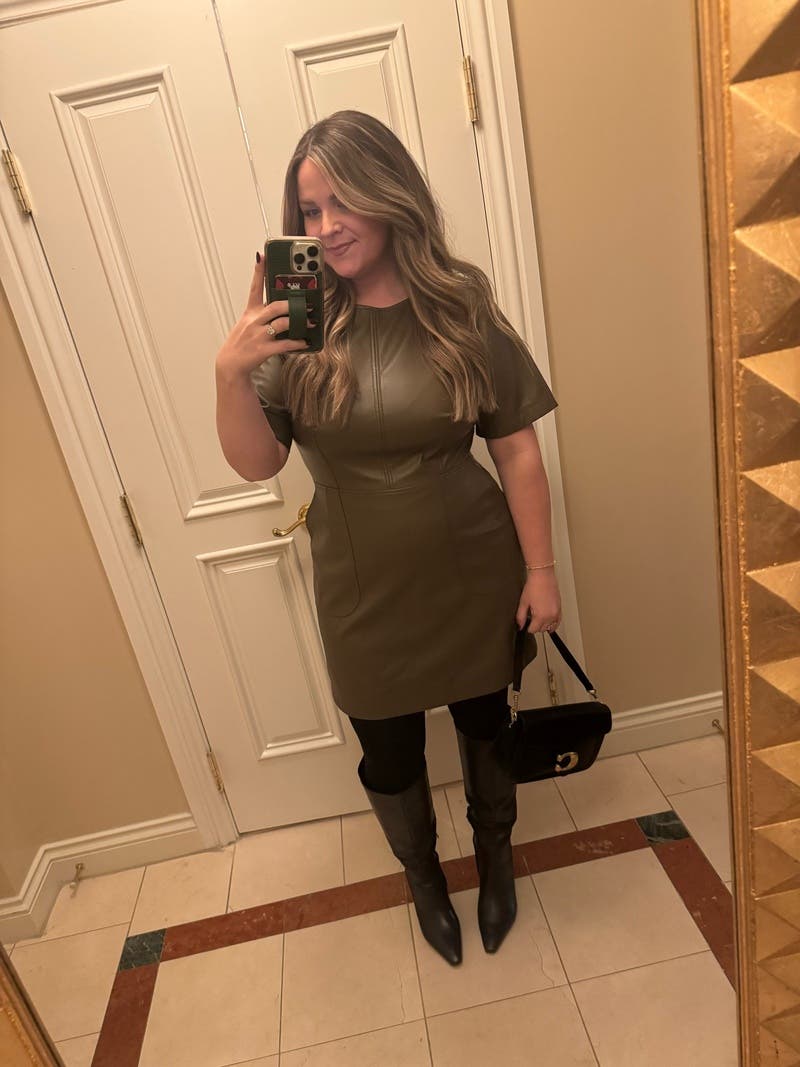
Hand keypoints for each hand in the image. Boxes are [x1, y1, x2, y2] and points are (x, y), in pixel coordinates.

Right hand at [214, 253, 313, 377]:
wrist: (230, 364)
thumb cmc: (241, 342)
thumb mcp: (247, 323)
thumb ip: (262, 313)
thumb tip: (283, 307)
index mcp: (250, 312)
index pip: (255, 288)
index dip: (259, 271)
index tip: (263, 255)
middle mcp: (254, 321)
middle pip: (275, 306)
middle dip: (293, 304)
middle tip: (307, 304)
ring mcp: (259, 335)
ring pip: (282, 323)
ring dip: (299, 322)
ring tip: (311, 322)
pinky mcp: (264, 349)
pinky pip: (284, 344)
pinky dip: (297, 343)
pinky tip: (305, 342)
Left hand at [516, 569, 560, 631]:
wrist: (543, 576)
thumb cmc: (534, 586)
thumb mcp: (523, 603)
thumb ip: (520, 617)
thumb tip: (520, 626)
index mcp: (541, 616)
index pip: (534, 630)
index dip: (528, 627)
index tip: (526, 623)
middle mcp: (550, 616)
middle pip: (542, 629)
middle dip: (536, 626)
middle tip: (531, 618)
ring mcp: (557, 612)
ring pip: (551, 627)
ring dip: (544, 625)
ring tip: (539, 617)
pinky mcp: (560, 608)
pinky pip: (558, 621)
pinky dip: (553, 622)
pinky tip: (547, 618)